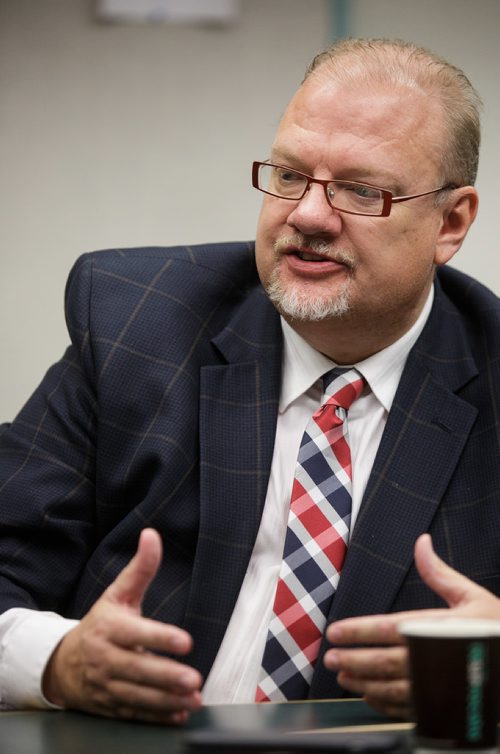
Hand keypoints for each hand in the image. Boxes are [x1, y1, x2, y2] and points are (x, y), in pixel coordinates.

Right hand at [42, 528, 202, 723]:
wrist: (63, 663)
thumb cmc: (100, 624)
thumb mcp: (117, 594)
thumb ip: (140, 568)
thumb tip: (151, 535)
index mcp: (109, 628)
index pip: (135, 633)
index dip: (159, 637)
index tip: (185, 641)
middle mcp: (105, 658)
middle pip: (136, 669)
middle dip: (165, 675)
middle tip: (193, 678)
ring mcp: (106, 685)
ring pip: (137, 695)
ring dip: (166, 699)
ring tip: (192, 698)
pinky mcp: (110, 706)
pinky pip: (133, 713)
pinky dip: (156, 716)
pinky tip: (178, 713)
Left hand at [324, 533, 499, 717]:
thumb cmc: (497, 630)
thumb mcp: (471, 596)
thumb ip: (438, 573)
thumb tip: (421, 542)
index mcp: (439, 628)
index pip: (388, 629)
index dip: (357, 631)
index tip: (336, 632)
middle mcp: (435, 660)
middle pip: (383, 662)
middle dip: (352, 659)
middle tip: (330, 658)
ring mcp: (439, 688)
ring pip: (391, 688)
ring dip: (362, 682)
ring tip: (343, 677)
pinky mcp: (444, 708)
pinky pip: (407, 709)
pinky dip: (384, 704)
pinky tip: (370, 696)